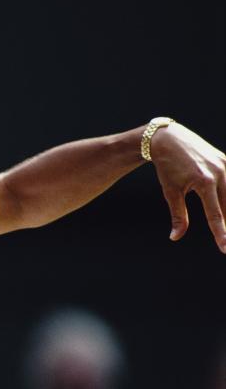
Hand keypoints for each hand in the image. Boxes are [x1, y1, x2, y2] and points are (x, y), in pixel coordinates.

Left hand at [150, 122, 225, 251]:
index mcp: (204, 182)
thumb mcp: (170, 192)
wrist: (169, 140)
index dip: (220, 233)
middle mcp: (220, 173)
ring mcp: (225, 165)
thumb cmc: (167, 167)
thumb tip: (175, 237)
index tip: (224, 248)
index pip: (215, 214)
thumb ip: (178, 215)